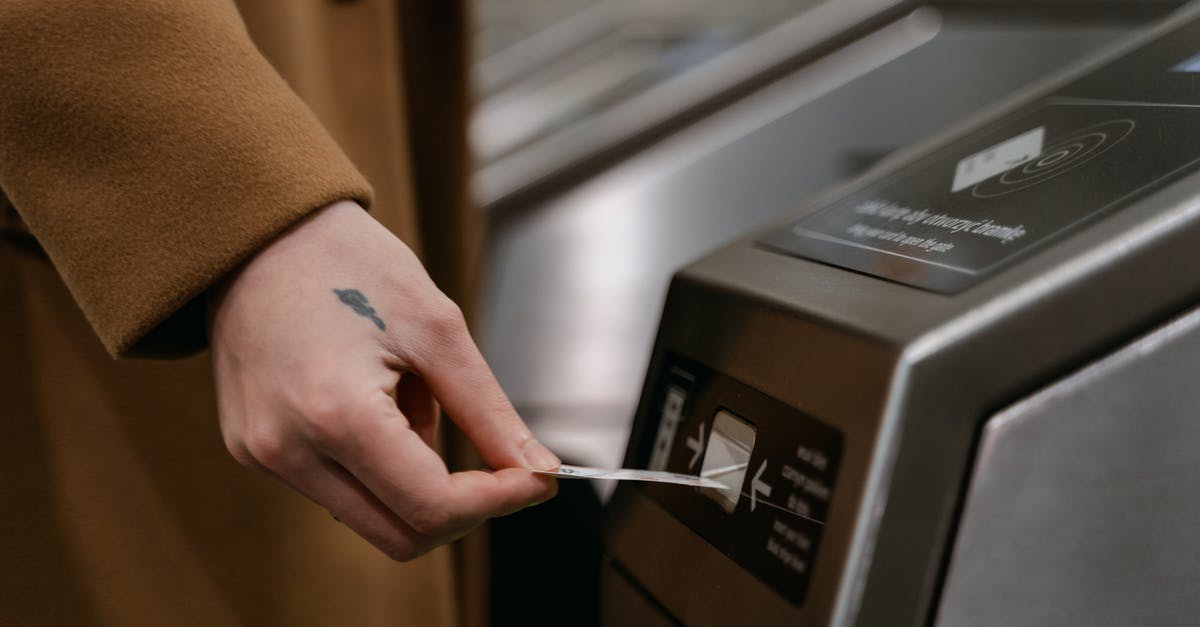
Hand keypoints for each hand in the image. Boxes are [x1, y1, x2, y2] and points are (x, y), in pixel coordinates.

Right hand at [207, 200, 558, 559]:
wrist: (261, 231)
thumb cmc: (350, 262)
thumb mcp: (437, 328)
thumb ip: (488, 413)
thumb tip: (537, 471)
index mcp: (336, 414)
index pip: (432, 507)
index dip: (497, 500)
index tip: (535, 478)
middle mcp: (287, 449)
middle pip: (400, 535)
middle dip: (462, 506)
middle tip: (496, 461)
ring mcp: (262, 455)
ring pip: (370, 517)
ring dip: (416, 482)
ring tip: (412, 397)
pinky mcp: (252, 450)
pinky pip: (335, 488)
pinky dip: (377, 465)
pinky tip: (377, 400)